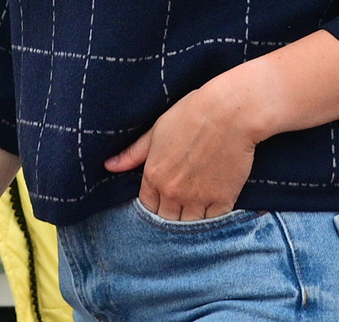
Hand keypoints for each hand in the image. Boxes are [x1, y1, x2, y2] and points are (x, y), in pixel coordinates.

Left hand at [105, 76, 258, 219]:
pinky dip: (214, 220)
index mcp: (154, 176)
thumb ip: (133, 153)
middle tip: (181, 206)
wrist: (230, 111)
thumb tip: (108, 166)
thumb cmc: (192, 113)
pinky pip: (214, 223)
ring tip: (197, 210)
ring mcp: (197, 199)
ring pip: (189, 226)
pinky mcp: (222, 200)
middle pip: (167, 220)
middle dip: (171, 216)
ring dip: (191, 222)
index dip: (155, 205)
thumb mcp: (157, 130)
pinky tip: (214, 211)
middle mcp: (172, 192)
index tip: (163, 199)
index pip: (147, 207)